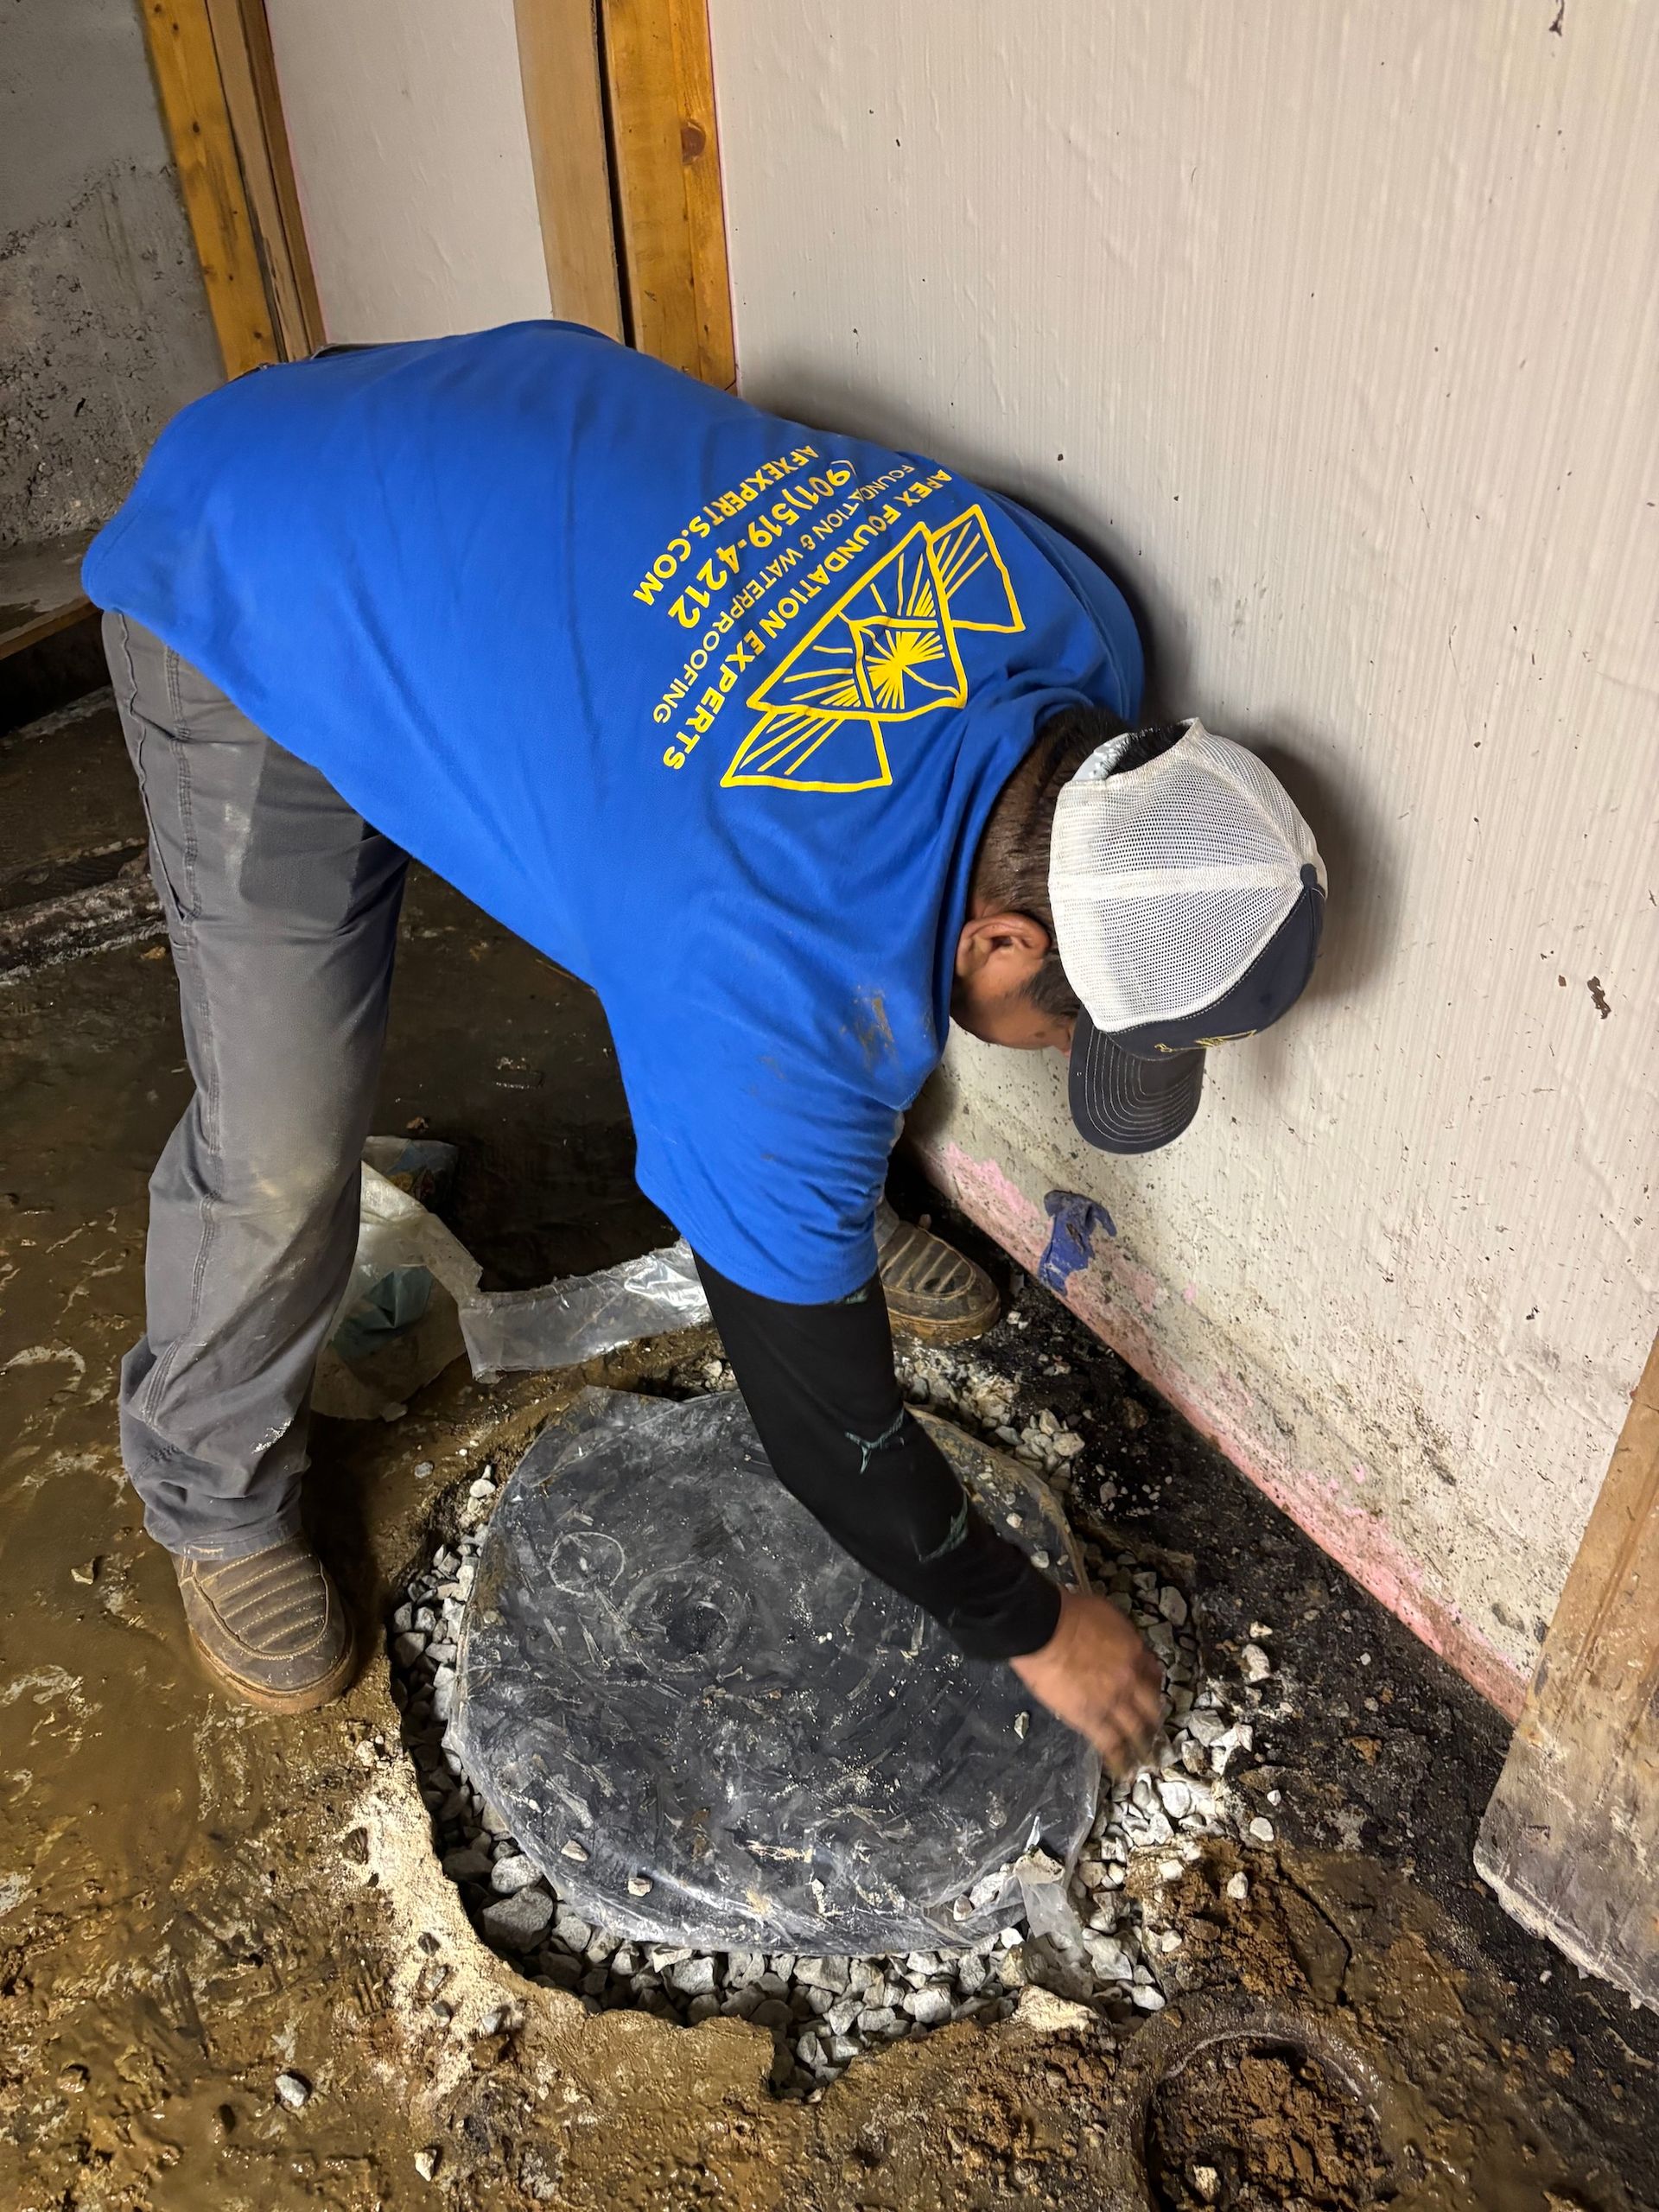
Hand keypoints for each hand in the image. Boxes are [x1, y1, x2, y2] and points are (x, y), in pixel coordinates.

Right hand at [1010, 1586, 1163, 1774]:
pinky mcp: (1090, 1718)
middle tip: (1153, 1728)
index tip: (1150, 1692)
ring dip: (1142, 1745)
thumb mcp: (1104, 1614)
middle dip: (1153, 1719)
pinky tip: (1123, 1770)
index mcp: (1134, 1651)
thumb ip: (1116, 1635)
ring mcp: (1112, 1701)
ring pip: (1135, 1729)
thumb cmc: (1068, 1613)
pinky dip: (1119, 1759)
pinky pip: (1110, 1743)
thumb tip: (1113, 1644)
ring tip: (1146, 1759)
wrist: (1044, 1628)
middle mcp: (1130, 1680)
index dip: (1152, 1685)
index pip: (1152, 1673)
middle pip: (1150, 1705)